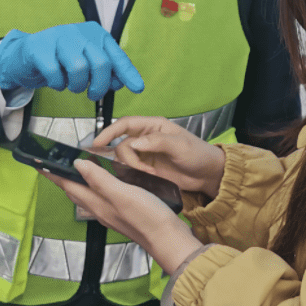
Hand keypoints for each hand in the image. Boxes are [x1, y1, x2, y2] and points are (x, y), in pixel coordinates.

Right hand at [0, 22, 143, 101]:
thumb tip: (121, 82)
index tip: (137, 88)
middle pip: (100, 62)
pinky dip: (57, 84)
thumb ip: (105, 70)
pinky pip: (54, 73)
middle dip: (99, 85)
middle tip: (92, 94)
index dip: (127, 72)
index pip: (116, 54)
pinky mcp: (39, 47)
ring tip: (71, 85)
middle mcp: (79, 31)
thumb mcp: (86, 63)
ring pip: (79, 67)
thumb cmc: (60, 60)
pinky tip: (55, 82)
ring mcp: (58, 37)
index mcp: (94, 33)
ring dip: (77, 85)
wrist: (25, 55)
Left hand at [42, 160, 201, 275]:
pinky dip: (95, 185)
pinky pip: (100, 196)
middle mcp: (99, 209)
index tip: (39, 162)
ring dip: (77, 181)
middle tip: (54, 163)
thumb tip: (77, 164)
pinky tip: (103, 180)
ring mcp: (110, 212)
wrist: (167, 239)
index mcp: (96, 202)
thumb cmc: (147, 216)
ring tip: (74, 168)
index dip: (53, 173)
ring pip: (87, 194)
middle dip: (62, 177)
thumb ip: (99, 179)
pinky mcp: (121, 213)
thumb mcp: (122, 193)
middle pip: (74, 191)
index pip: (68, 184)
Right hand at [92, 116, 224, 197]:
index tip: (97, 143)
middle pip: (122, 144)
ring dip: (131, 169)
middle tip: (140, 170)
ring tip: (147, 175)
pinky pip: (130, 171)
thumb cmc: (198, 154)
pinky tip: (141, 181)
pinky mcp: (146, 170)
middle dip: (127, 158)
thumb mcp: (180, 145)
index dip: (109, 132)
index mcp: (153, 126)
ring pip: (124, 160)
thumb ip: (157, 141)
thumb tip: (134, 143)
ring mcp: (145, 155)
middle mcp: (146, 139)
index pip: (125, 124)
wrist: (208, 175)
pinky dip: (132, 176)